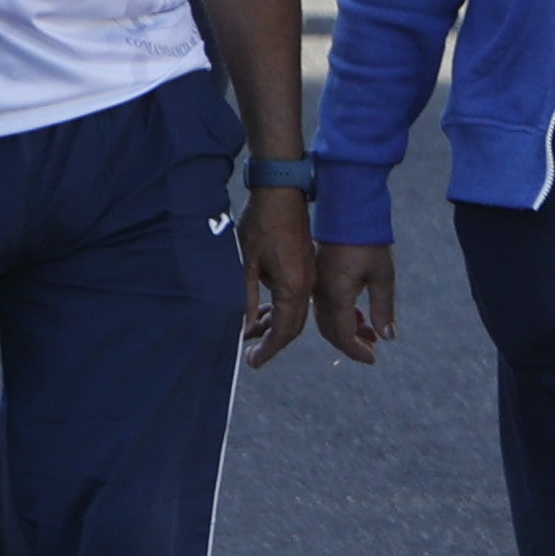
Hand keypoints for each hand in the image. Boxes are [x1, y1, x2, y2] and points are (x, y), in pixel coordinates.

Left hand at [236, 189, 315, 364]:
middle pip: (294, 326)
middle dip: (273, 344)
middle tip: (251, 355)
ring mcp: (309, 275)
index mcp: (294, 286)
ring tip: (251, 334)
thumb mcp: (246, 263)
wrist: (282, 193)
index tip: (253, 362)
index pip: (285, 330)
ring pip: (296, 313)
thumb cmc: (261, 225)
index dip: (269, 350)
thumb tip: (245, 326)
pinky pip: (297, 299)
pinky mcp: (306, 267)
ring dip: (276, 327)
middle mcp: (307, 285)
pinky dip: (281, 312)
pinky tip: (263, 312)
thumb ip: (246, 298)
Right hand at [311, 237, 392, 361]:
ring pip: (327, 321)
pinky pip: (325, 307)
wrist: (348, 212)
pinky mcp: (317, 279)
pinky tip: (359, 316)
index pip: (343, 336)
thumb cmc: (369, 241)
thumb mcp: (383, 276)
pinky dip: (341, 317)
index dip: (357, 352)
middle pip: (332, 332)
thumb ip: (384, 308)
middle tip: (373, 350)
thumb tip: (387, 337)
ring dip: (347, 331)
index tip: (373, 359)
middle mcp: (321, 295)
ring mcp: (316, 287)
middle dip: (351, 345)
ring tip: (370, 334)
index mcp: (336, 296)